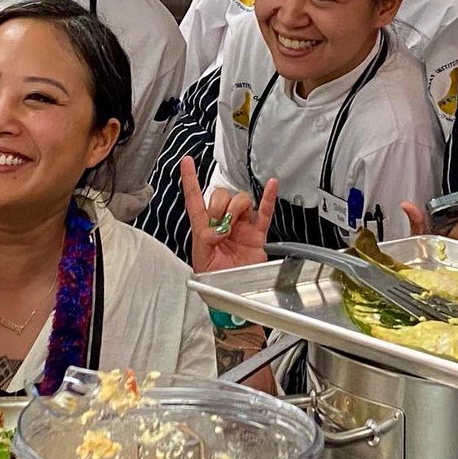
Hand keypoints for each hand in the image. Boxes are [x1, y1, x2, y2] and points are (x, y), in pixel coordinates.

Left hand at [179, 156, 276, 273]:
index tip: (186, 162)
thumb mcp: (201, 260)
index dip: (190, 179)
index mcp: (204, 227)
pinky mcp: (258, 234)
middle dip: (219, 203)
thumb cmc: (214, 281)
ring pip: (241, 200)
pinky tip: (270, 184)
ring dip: (236, 207)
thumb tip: (216, 229)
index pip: (195, 198)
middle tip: (218, 222)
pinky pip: (265, 212)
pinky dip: (268, 197)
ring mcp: (242, 226)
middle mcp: (223, 223)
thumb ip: (205, 241)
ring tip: (232, 225)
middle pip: (222, 195)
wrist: (233, 296)